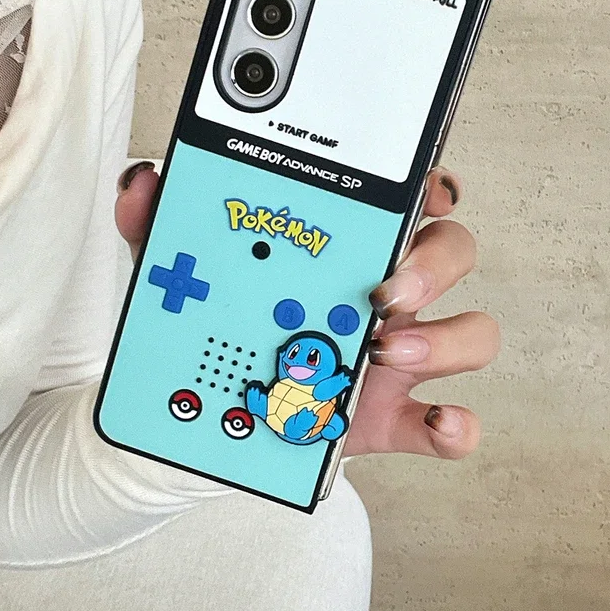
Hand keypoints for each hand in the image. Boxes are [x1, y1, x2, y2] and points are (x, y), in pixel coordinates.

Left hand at [115, 161, 498, 459]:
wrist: (207, 418)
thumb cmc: (221, 329)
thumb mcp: (189, 277)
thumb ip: (163, 228)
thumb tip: (140, 185)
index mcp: (349, 251)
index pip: (410, 203)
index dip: (431, 188)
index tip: (423, 189)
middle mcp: (387, 296)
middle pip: (451, 255)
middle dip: (434, 263)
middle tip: (385, 287)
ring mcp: (397, 357)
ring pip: (469, 333)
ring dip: (444, 340)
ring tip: (382, 352)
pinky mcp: (393, 416)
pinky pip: (448, 421)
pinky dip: (457, 425)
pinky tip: (440, 422)